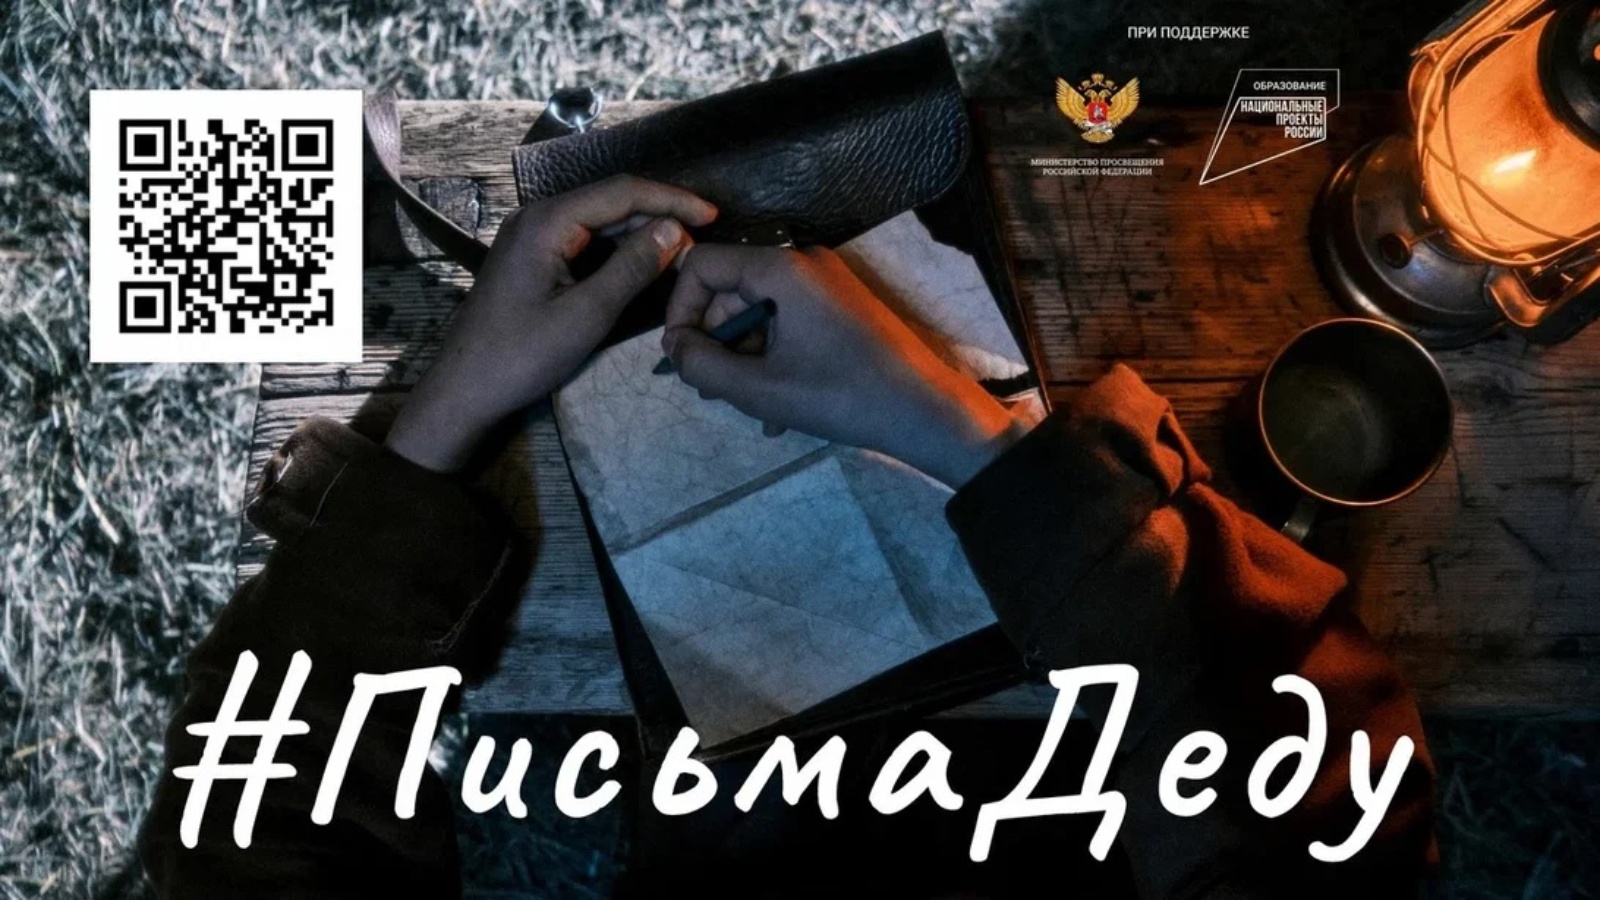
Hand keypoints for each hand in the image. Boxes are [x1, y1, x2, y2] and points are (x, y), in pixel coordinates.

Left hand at [386, 176, 716, 471]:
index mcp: (547, 221)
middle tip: (702, 238)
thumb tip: (673, 230)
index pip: (622, 192)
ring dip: (641, 230)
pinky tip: (644, 259)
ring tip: (682, 249)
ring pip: (599, 219)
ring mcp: (531, 235)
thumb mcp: (587, 314)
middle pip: (611, 200)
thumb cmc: (522, 355)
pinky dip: (617, 246)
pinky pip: (583, 238)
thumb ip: (632, 268)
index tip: (711, 216)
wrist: (464, 388)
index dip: (671, 200)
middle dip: (659, 214)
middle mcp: (537, 216)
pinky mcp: (532, 256)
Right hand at [660, 244, 1030, 487]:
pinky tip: (780, 411)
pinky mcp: (840, 308)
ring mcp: (825, 285)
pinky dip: (775, 360)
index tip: (682, 357)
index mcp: (781, 269)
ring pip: (759, 315)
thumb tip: (673, 347)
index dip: (680, 310)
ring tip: (755, 412)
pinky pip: (788, 324)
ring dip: (747, 361)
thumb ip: (703, 366)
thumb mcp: (761, 389)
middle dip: (716, 343)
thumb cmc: (843, 396)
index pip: (703, 264)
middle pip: (731, 291)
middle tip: (713, 392)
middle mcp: (803, 264)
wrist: (925, 411)